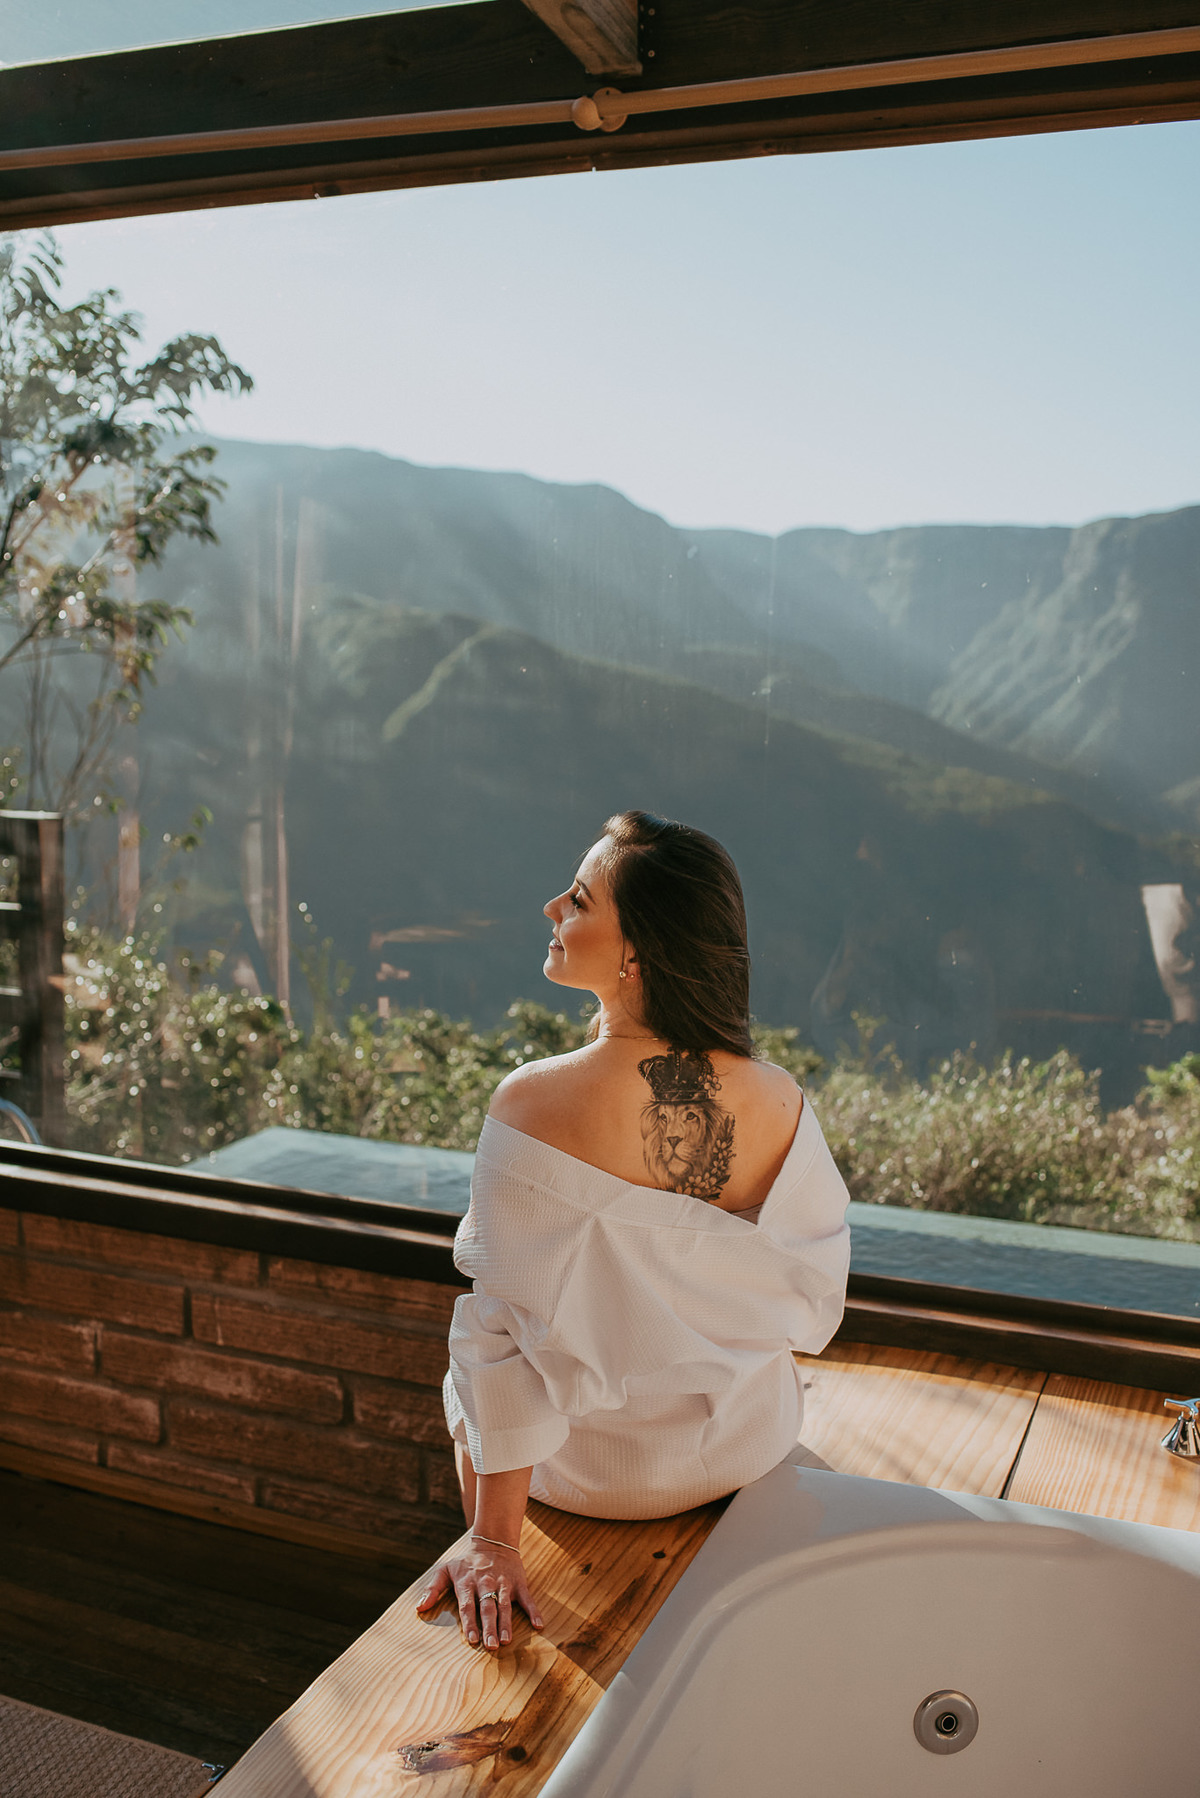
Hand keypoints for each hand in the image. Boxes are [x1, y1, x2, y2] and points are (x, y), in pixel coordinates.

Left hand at [416, 1541, 543, 1649]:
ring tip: (507, 1640)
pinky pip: (528, 1598)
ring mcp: (504, 1583)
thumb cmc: (467, 1562)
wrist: (493, 1541)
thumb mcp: (446, 1570)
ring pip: (505, 1605)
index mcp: (467, 1583)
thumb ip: (432, 1589)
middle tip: (491, 1647)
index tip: (472, 1640)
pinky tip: (539, 1625)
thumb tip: (419, 1608)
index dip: (470, 1623)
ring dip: (506, 1623)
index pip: (468, 1606)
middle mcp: (486, 1583)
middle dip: (489, 1627)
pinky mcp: (519, 1583)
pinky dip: (534, 1611)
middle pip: (487, 1607)